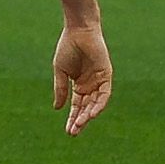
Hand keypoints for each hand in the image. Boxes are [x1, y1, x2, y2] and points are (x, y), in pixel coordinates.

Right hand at [50, 18, 111, 133]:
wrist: (78, 31)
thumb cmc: (67, 47)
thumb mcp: (61, 71)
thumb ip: (60, 89)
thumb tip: (57, 108)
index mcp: (78, 85)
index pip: (77, 106)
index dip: (72, 118)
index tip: (68, 131)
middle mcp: (90, 85)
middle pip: (86, 108)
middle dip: (80, 120)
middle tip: (73, 132)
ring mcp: (99, 81)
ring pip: (95, 103)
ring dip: (88, 115)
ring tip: (80, 124)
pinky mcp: (106, 76)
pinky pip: (104, 94)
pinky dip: (99, 104)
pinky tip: (92, 113)